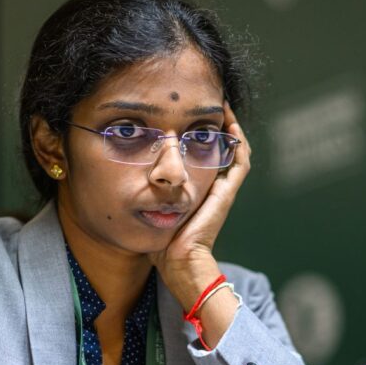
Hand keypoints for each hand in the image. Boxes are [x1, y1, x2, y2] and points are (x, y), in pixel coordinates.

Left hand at [148, 102, 251, 310]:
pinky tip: (229, 122)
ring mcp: (223, 190)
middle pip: (221, 150)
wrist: (179, 260)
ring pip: (234, 151)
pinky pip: (240, 161)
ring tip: (221, 107)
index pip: (205, 158)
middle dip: (215, 127)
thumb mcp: (152, 211)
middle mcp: (213, 188)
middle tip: (208, 105)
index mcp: (197, 192)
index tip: (189, 116)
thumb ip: (146, 196)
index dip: (201, 137)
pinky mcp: (227, 192)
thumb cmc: (163, 242)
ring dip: (230, 128)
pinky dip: (238, 141)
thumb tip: (125, 179)